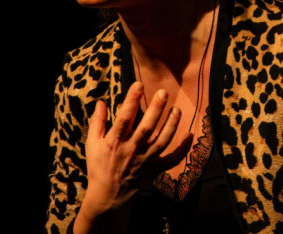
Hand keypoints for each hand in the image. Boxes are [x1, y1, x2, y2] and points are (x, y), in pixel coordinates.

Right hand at [74, 82, 192, 232]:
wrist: (108, 197)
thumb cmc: (98, 166)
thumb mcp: (92, 143)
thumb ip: (97, 122)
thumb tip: (101, 102)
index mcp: (114, 142)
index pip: (124, 118)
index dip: (131, 101)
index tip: (138, 85)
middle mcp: (131, 150)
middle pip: (147, 128)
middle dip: (156, 109)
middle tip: (164, 93)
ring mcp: (145, 161)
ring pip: (162, 141)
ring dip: (172, 125)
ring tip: (177, 109)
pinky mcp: (155, 170)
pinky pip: (172, 160)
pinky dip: (183, 149)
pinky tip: (190, 135)